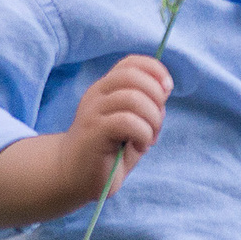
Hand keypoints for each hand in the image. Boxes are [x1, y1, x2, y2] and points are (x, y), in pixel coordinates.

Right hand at [66, 54, 172, 201]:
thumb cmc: (106, 153)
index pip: (131, 63)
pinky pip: (127, 121)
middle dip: (156, 98)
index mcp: (106, 89)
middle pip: (133, 76)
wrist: (73, 176)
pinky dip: (142, 134)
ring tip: (149, 139)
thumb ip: (147, 107)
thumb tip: (165, 88)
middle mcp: (97, 94)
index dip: (155, 70)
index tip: (167, 90)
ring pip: (133, 98)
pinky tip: (139, 147)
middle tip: (156, 125)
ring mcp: (93, 111)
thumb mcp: (131, 126)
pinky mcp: (94, 131)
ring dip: (152, 119)